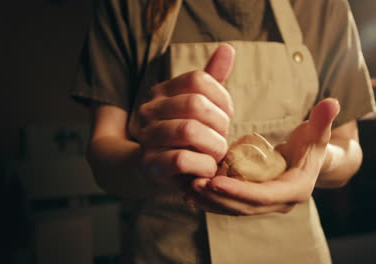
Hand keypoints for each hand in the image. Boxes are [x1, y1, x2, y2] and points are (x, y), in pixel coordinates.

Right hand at [136, 44, 235, 186]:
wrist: (150, 169)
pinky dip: (203, 165)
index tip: (226, 115)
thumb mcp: (196, 105)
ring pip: (189, 131)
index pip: (198, 79)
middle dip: (220, 124)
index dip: (222, 98)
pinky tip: (206, 168)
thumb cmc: (182, 136)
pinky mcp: (150, 165)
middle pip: (196, 104)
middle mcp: (150, 110)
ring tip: (216, 155)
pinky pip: (182, 159)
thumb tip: (228, 48)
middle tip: (222, 138)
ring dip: (214, 146)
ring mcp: (147, 137)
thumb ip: (211, 78)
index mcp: (162, 91)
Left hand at [185, 98, 339, 214]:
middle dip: (218, 197)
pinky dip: (211, 200)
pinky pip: (230, 204)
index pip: (263, 195)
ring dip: (210, 201)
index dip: (238, 190)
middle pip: (244, 206)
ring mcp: (265, 205)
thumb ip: (322, 119)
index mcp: (295, 189)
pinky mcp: (253, 201)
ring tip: (186, 186)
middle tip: (192, 182)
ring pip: (234, 209)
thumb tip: (332, 102)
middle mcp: (280, 203)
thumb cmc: (310, 144)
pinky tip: (190, 191)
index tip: (214, 180)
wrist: (308, 160)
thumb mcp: (316, 132)